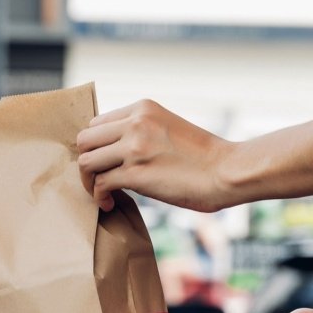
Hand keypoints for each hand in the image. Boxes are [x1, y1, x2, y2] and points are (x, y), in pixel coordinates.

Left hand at [76, 100, 235, 212]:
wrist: (227, 171)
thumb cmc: (204, 157)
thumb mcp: (169, 128)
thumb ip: (143, 131)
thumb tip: (118, 151)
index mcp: (143, 108)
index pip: (98, 123)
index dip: (96, 145)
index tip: (105, 162)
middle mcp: (135, 123)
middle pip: (85, 140)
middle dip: (88, 162)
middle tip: (98, 178)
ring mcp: (134, 147)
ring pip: (86, 162)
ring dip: (89, 181)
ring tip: (102, 193)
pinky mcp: (135, 173)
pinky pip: (100, 184)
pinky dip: (99, 197)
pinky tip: (109, 204)